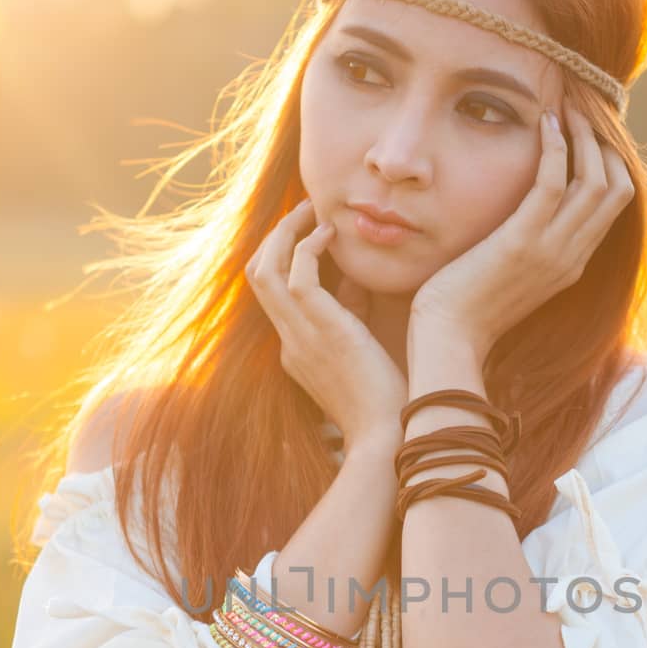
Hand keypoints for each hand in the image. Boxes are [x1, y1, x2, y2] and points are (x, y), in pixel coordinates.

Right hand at [244, 197, 407, 451]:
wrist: (390, 438)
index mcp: (295, 351)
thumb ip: (352, 315)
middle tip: (303, 209)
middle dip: (275, 237)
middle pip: (256, 276)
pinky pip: (296, 274)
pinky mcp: (318, 329)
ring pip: (265, 269)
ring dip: (284, 232)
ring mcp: (298, 337)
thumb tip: (355, 279)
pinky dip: (308, 246)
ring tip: (311, 209)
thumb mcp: (363, 350)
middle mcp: (289, 342)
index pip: (273, 295)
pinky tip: (330, 232)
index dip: (284, 258)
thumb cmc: (387, 402)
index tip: (309, 232)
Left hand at [408, 102, 634, 360]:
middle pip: (616, 188)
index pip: (613, 205)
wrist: (448, 338)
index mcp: (571, 264)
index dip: (609, 162)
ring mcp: (551, 251)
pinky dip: (555, 147)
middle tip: (581, 111)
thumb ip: (527, 245)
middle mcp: (571, 256)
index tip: (588, 133)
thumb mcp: (509, 275)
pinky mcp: (522, 242)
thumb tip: (522, 213)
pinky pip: (552, 183)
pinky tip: (545, 123)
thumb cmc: (465, 307)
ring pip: (595, 181)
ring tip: (566, 109)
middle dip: (604, 143)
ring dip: (584, 137)